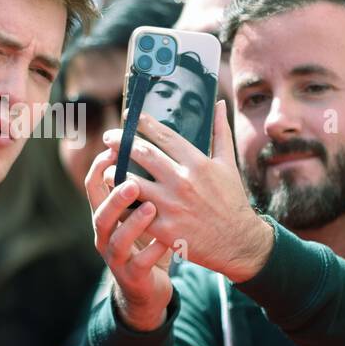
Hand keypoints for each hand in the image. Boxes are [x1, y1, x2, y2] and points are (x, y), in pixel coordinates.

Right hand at [84, 152, 173, 332]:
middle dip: (114, 197)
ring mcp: (117, 257)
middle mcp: (105, 235)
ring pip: (116, 240)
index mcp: (107, 213)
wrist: (148, 287)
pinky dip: (154, 251)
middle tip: (132, 182)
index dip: (100, 167)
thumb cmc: (148, 240)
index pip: (94, 186)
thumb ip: (146, 184)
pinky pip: (140, 264)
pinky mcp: (132, 276)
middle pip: (100, 213)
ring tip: (151, 208)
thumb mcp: (142, 212)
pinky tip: (168, 241)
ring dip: (132, 223)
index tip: (114, 148)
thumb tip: (159, 144)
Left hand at [99, 102, 272, 283]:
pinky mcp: (164, 228)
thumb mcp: (228, 164)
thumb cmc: (232, 200)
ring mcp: (172, 206)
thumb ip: (220, 132)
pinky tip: (114, 198)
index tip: (130, 115)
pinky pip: (135, 213)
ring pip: (133, 183)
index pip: (165, 136)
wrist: (239, 242)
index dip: (144, 123)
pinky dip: (122, 204)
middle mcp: (183, 181)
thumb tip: (219, 103)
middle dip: (121, 142)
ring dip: (115, 173)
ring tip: (106, 167)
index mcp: (197, 163)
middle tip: (109, 136)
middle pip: (143, 154)